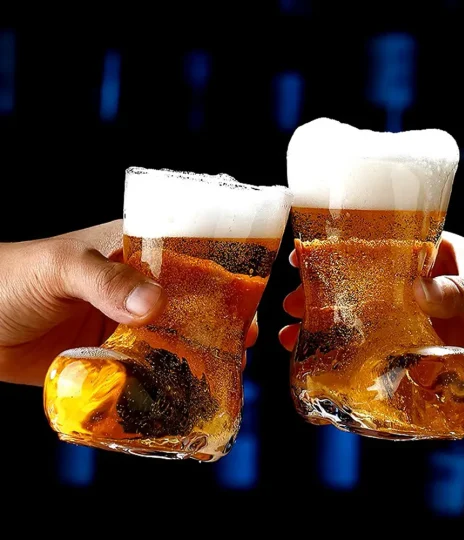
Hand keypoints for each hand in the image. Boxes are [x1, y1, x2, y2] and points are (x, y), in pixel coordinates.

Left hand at [0, 220, 257, 385]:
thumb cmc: (11, 277)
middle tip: (242, 340)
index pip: (186, 253)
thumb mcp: (59, 266)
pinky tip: (185, 387)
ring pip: (172, 334)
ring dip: (197, 350)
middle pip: (188, 299)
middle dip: (217, 318)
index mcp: (131, 248)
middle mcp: (135, 284)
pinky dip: (166, 375)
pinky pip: (148, 364)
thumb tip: (152, 305)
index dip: (219, 272)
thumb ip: (104, 280)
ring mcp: (125, 320)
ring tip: (225, 367)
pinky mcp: (112, 353)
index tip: (245, 296)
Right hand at [279, 231, 463, 403]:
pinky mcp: (425, 362)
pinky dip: (360, 369)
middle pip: (360, 293)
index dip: (339, 253)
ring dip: (330, 334)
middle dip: (323, 298)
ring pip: (364, 330)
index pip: (376, 252)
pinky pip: (386, 366)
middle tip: (293, 305)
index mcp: (430, 263)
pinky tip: (333, 372)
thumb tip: (418, 295)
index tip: (305, 256)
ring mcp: (417, 329)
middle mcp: (416, 295)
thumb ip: (461, 286)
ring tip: (295, 340)